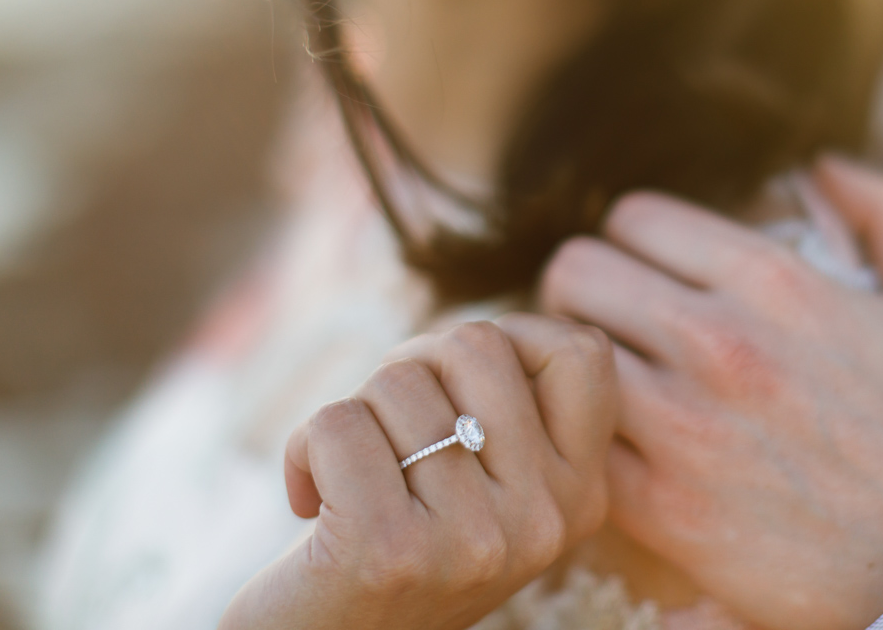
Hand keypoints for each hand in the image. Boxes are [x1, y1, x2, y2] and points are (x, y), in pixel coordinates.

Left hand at [218, 314, 616, 629]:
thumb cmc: (399, 544)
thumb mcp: (488, 485)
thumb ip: (509, 411)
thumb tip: (484, 332)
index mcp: (579, 496)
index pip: (581, 353)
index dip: (511, 336)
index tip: (457, 386)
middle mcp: (543, 521)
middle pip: (476, 344)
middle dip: (410, 367)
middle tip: (387, 431)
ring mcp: (473, 540)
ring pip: (399, 380)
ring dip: (354, 414)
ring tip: (352, 479)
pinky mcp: (388, 551)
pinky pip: (336, 424)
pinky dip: (301, 449)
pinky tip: (309, 502)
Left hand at [539, 156, 882, 629]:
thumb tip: (822, 167)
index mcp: (771, 282)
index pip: (633, 218)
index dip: (637, 238)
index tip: (651, 267)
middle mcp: (715, 342)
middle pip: (574, 272)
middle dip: (589, 287)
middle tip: (611, 316)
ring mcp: (679, 425)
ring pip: (556, 352)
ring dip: (572, 359)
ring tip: (601, 375)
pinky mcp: (657, 505)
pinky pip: (572, 440)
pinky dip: (581, 436)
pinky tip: (614, 442)